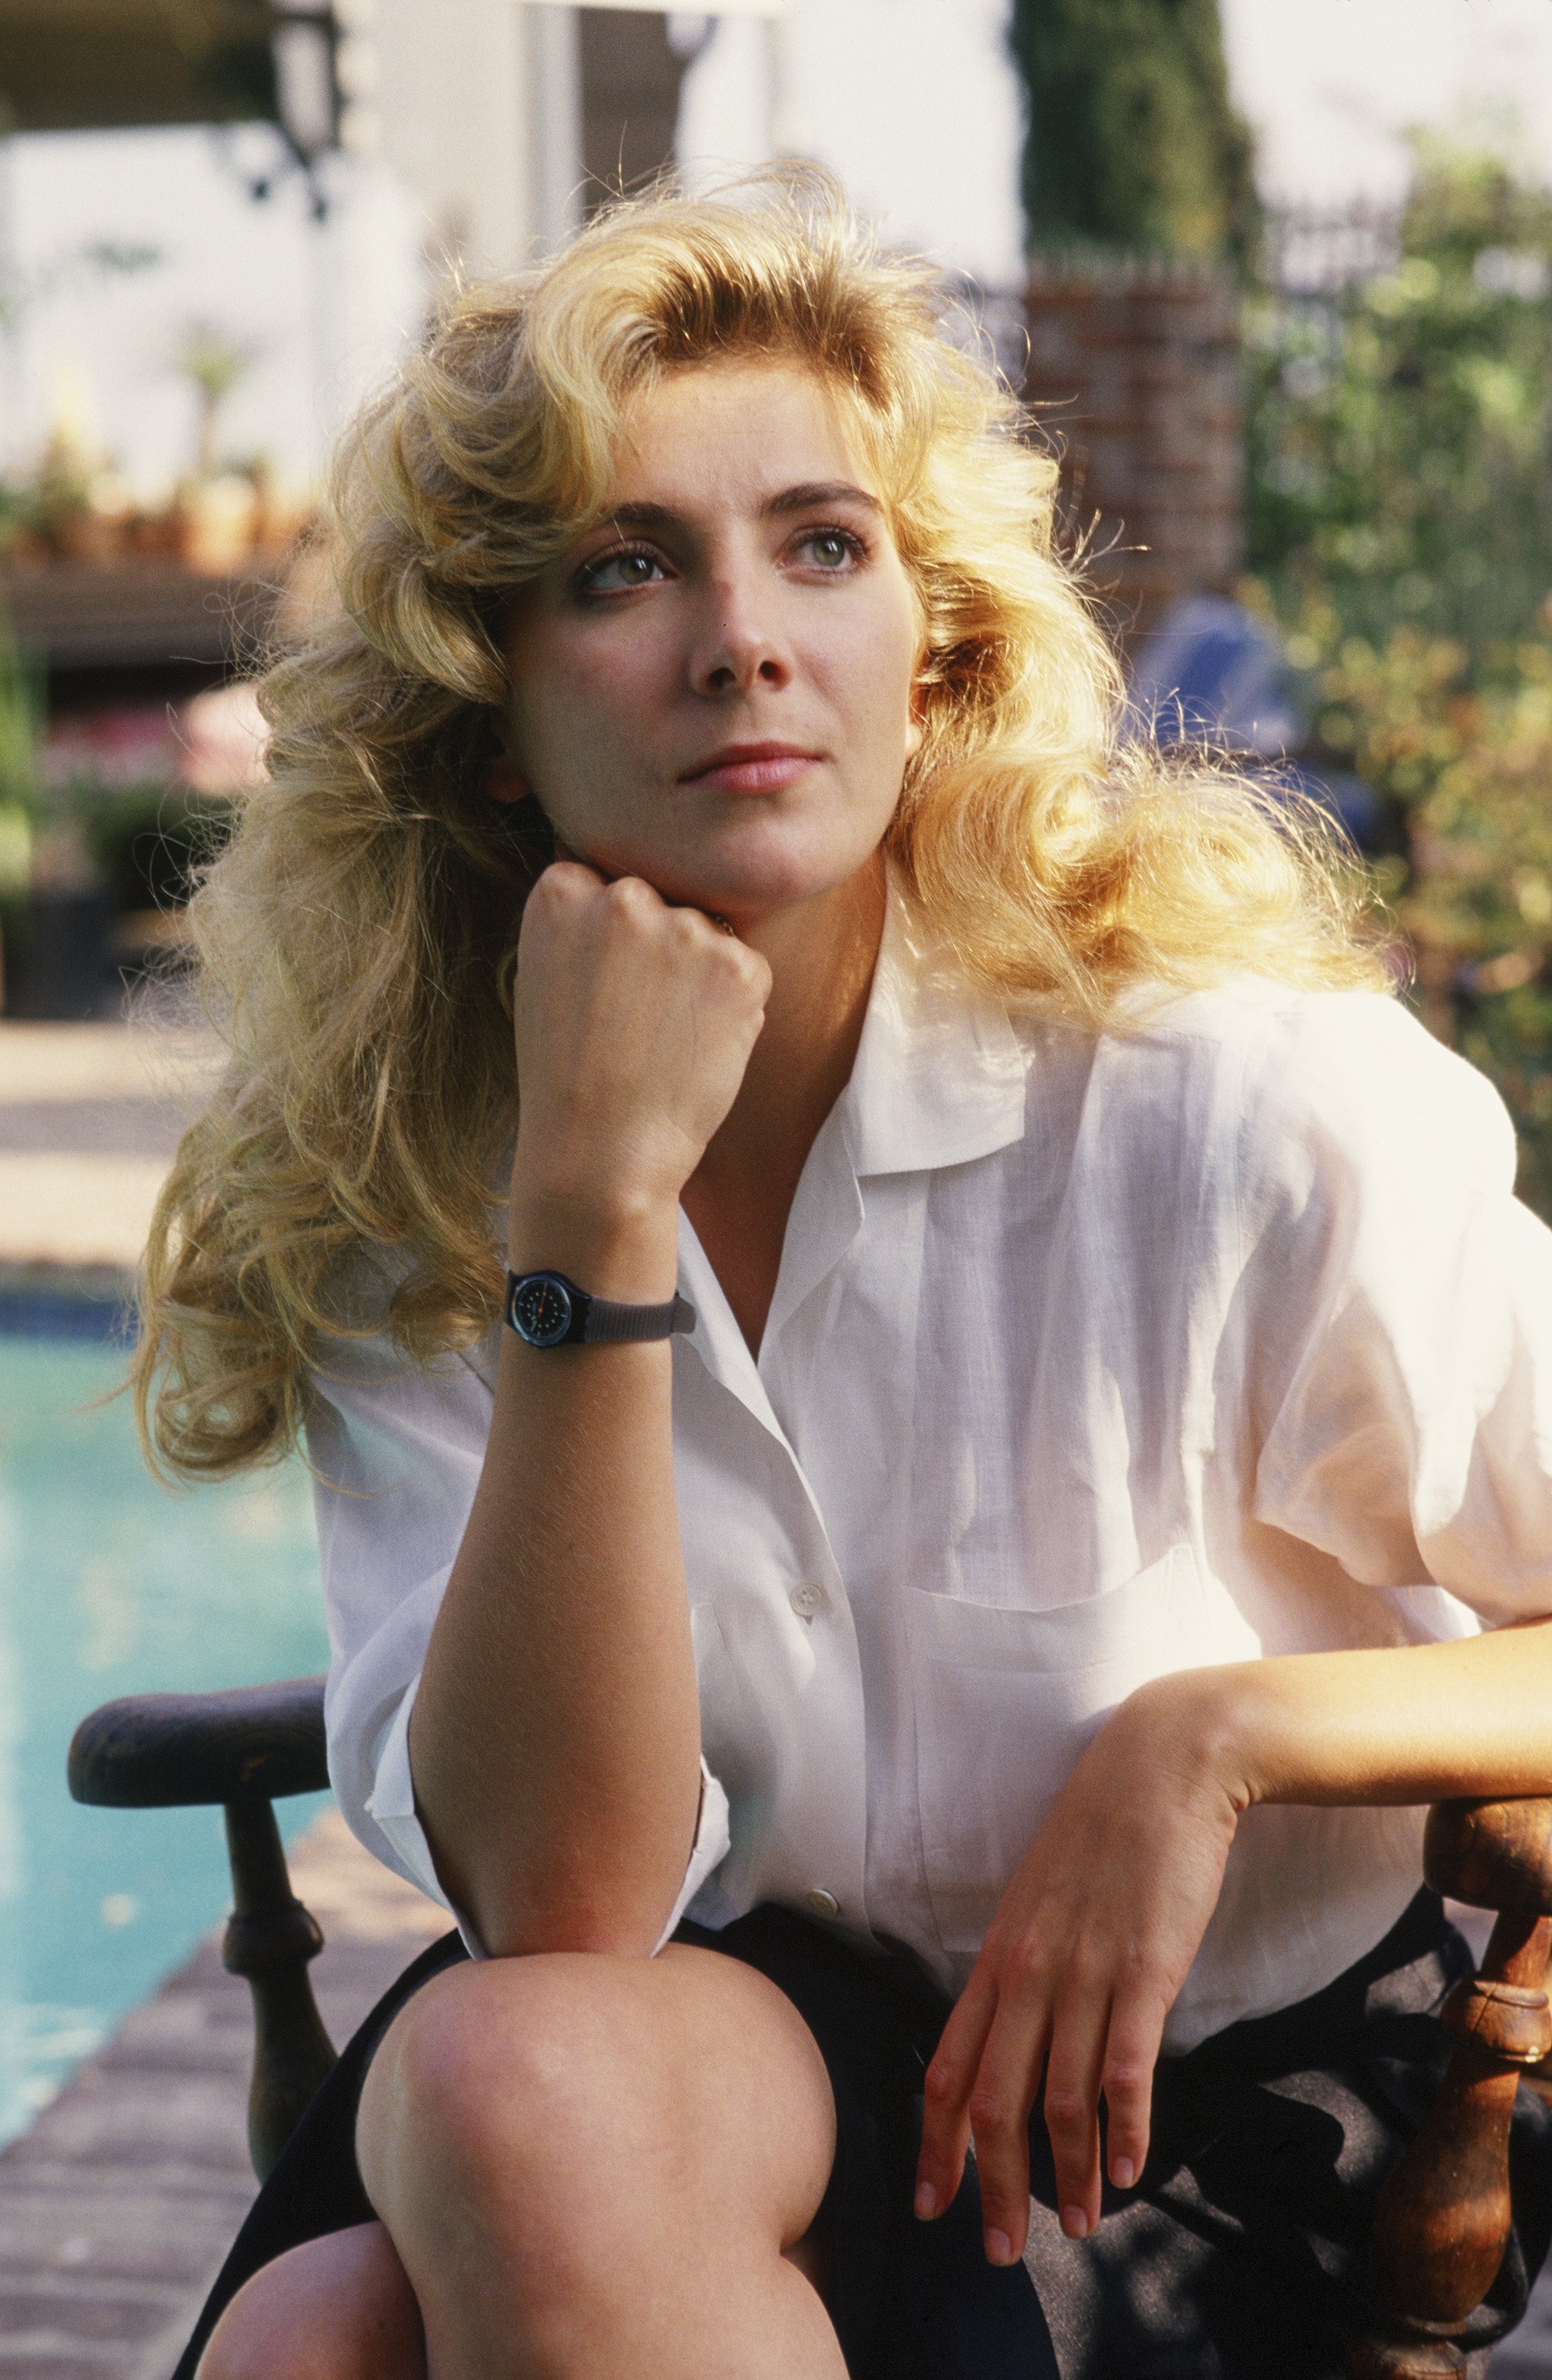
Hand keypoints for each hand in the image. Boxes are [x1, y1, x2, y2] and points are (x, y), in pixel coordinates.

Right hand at [511, 862, 770, 1254]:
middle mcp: (623, 896)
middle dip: (659, 947)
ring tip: (663, 1039)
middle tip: (637, 1017)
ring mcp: (685, 928)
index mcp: (559, 891)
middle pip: (661, 899)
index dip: (610, 937)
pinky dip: (735, 1005)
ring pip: (708, 933)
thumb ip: (581, 922)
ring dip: (699, 975)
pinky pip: (748, 968)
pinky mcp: (739, 965)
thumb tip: (631, 886)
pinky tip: (696, 1047)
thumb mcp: (544, 976)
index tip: (601, 984)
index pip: (603, 880)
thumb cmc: (566, 1076)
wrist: (600, 1152)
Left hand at [913, 1673, 1242, 2264]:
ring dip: (1066, 2176)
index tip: (928, 2204)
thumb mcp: (1039, 1899)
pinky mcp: (1145, 1971)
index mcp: (996, 1956)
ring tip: (1077, 2227)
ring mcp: (1085, 1973)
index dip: (932, 2143)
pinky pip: (1125, 2068)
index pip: (943, 2067)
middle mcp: (1028, 1971)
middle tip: (999, 2251)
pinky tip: (1128, 2172)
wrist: (1161, 1768)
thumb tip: (1013, 2035)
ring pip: (1060, 2100)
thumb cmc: (1100, 1834)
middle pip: (992, 2101)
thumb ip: (1023, 1967)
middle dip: (992, 2187)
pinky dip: (1125, 2130)